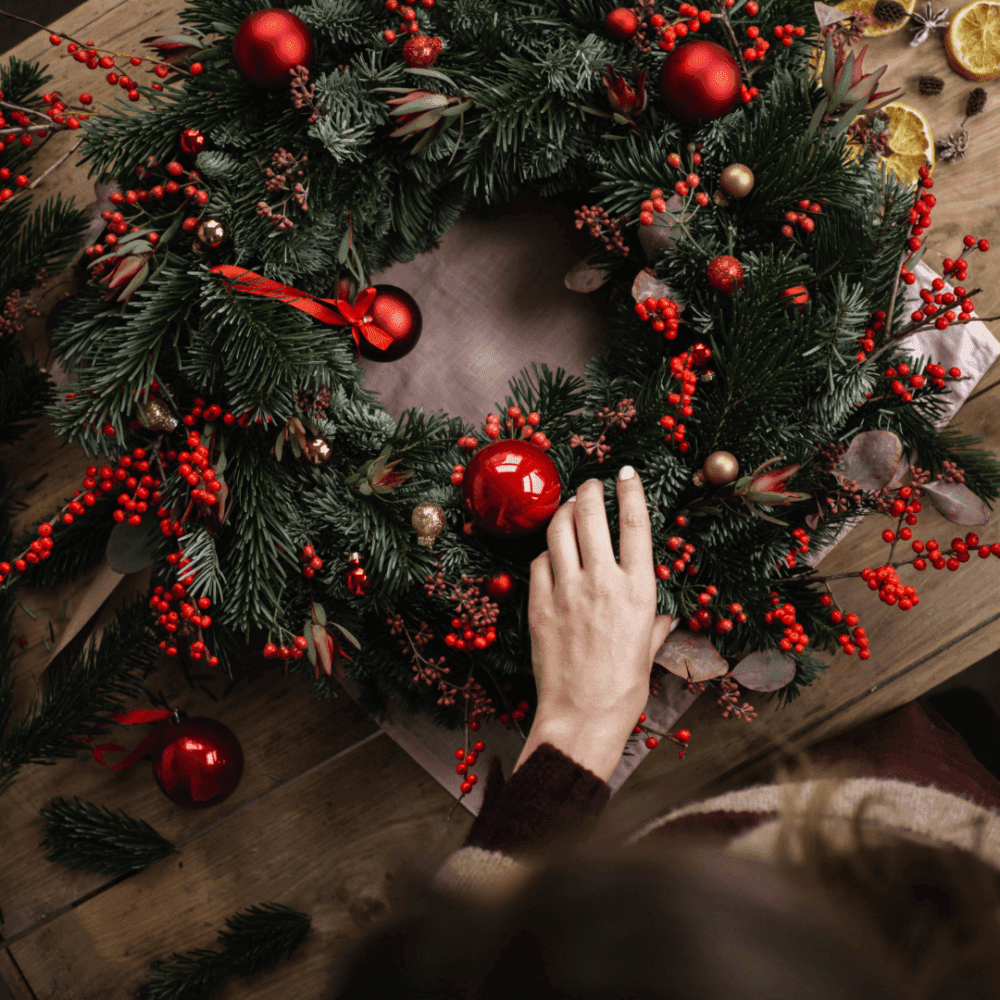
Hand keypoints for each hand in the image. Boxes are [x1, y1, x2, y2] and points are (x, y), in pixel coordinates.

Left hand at [514, 466, 671, 781]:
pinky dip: (546, 551)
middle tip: (591, 484)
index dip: (629, 492)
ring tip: (568, 505)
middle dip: (590, 491)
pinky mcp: (539, 604)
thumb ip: (654, 623)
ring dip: (563, 511)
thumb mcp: (648, 650)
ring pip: (558, 531)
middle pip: (591, 516)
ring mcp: (566, 591)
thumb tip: (662, 616)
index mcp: (637, 591)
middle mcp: (602, 583)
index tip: (625, 473)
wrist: (582, 716)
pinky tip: (551, 552)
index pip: (635, 525)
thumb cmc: (623, 689)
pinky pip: (539, 563)